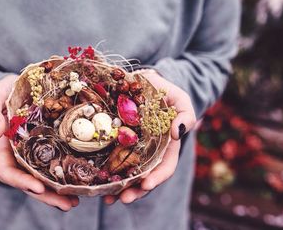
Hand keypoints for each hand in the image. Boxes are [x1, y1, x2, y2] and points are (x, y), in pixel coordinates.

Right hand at [0, 74, 78, 210]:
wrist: (19, 87)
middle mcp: (17, 155)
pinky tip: (79, 184)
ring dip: (58, 192)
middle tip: (68, 204)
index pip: (7, 171)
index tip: (39, 187)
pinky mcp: (47, 147)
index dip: (21, 182)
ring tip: (76, 201)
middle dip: (47, 195)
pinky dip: (65, 176)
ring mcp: (33, 153)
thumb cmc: (3, 92)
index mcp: (1, 147)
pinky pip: (54, 165)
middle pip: (29, 182)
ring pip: (43, 178)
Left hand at [104, 69, 195, 204]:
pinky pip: (111, 158)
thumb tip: (178, 133)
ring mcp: (132, 149)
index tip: (146, 184)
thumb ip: (186, 116)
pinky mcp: (116, 142)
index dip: (156, 178)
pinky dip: (105, 171)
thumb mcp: (182, 101)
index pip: (164, 167)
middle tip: (122, 199)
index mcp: (167, 147)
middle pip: (144, 177)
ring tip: (107, 198)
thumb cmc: (167, 94)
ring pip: (126, 173)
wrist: (146, 83)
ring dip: (118, 188)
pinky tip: (96, 180)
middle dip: (135, 191)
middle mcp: (149, 153)